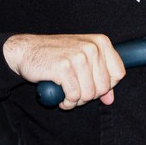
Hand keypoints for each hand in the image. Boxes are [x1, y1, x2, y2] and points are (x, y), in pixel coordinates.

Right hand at [2, 34, 125, 109]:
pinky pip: (73, 96)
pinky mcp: (64, 68)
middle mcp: (92, 48)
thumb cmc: (55, 55)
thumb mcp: (82, 61)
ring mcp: (78, 57)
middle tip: (75, 91)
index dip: (107, 86)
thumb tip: (110, 100)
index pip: (119, 73)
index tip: (92, 85)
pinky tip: (60, 96)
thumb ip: (99, 78)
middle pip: (104, 87)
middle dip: (89, 95)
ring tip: (67, 93)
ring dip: (76, 100)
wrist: (26, 50)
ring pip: (89, 94)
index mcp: (101, 42)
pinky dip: (67, 102)